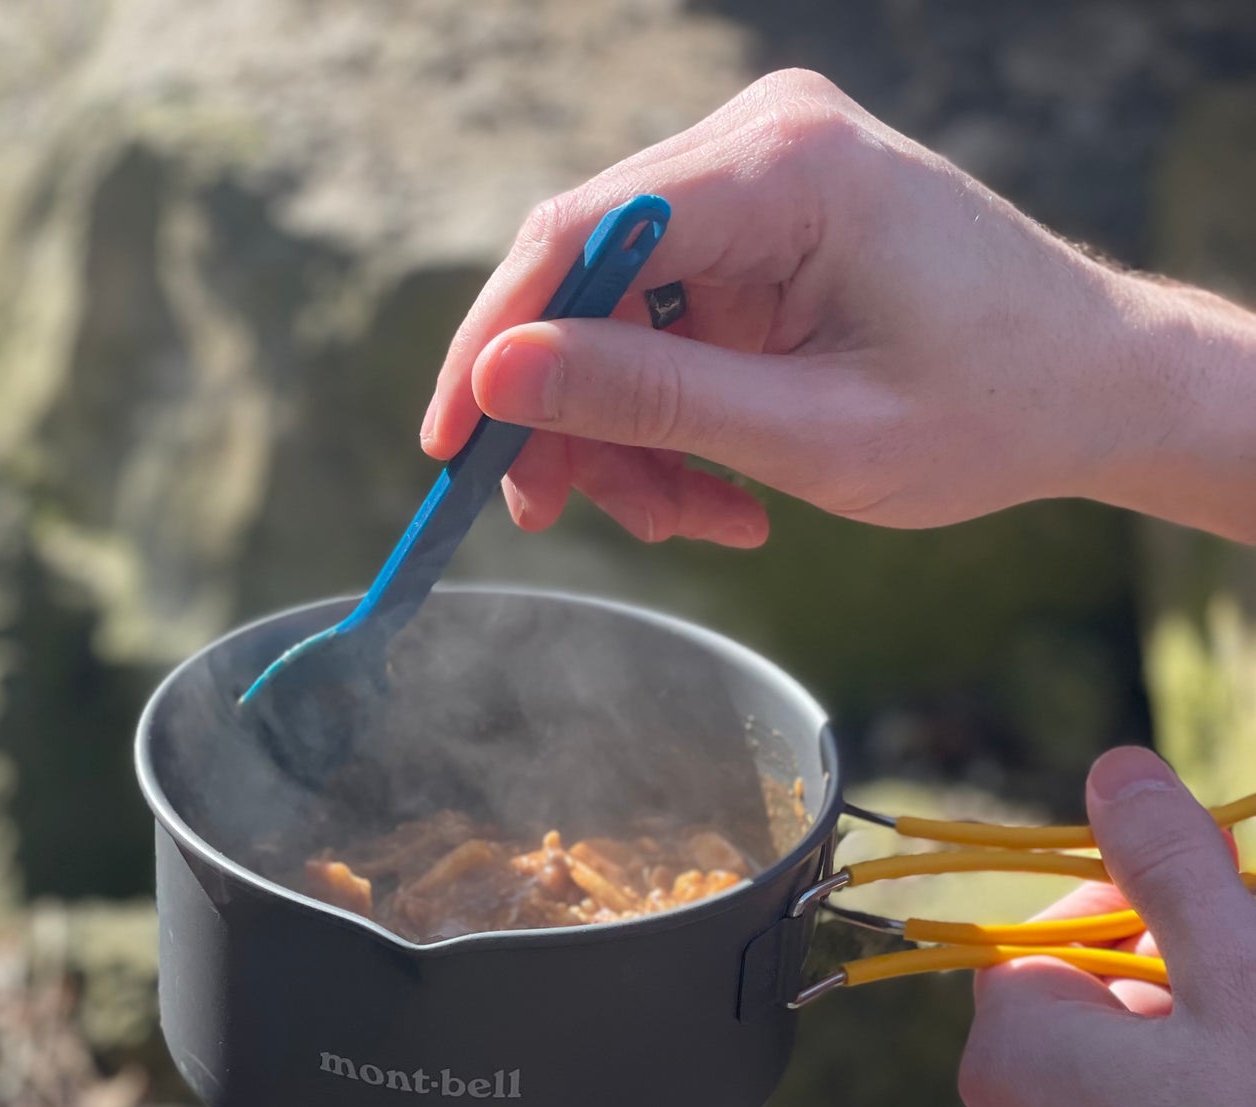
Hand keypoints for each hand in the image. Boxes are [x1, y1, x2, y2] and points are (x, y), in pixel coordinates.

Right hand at [423, 71, 1255, 545]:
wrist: (1095, 387)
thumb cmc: (986, 411)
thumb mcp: (809, 436)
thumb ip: (651, 401)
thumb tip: (495, 377)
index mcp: (781, 168)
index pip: (575, 237)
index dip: (494, 348)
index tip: (449, 453)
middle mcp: (759, 144)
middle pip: (585, 281)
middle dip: (572, 417)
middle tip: (571, 520)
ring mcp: (759, 182)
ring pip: (617, 319)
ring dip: (632, 439)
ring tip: (698, 525)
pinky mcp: (763, 231)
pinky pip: (667, 329)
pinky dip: (675, 422)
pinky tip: (724, 496)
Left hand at [959, 747, 1255, 1106]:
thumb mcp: (1235, 979)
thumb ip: (1170, 869)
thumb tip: (1112, 768)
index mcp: (1013, 1047)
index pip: (1047, 931)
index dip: (1138, 908)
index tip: (1223, 914)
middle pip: (1082, 998)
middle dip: (1175, 975)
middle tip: (1246, 995)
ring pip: (1113, 1073)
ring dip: (1191, 1043)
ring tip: (1245, 1068)